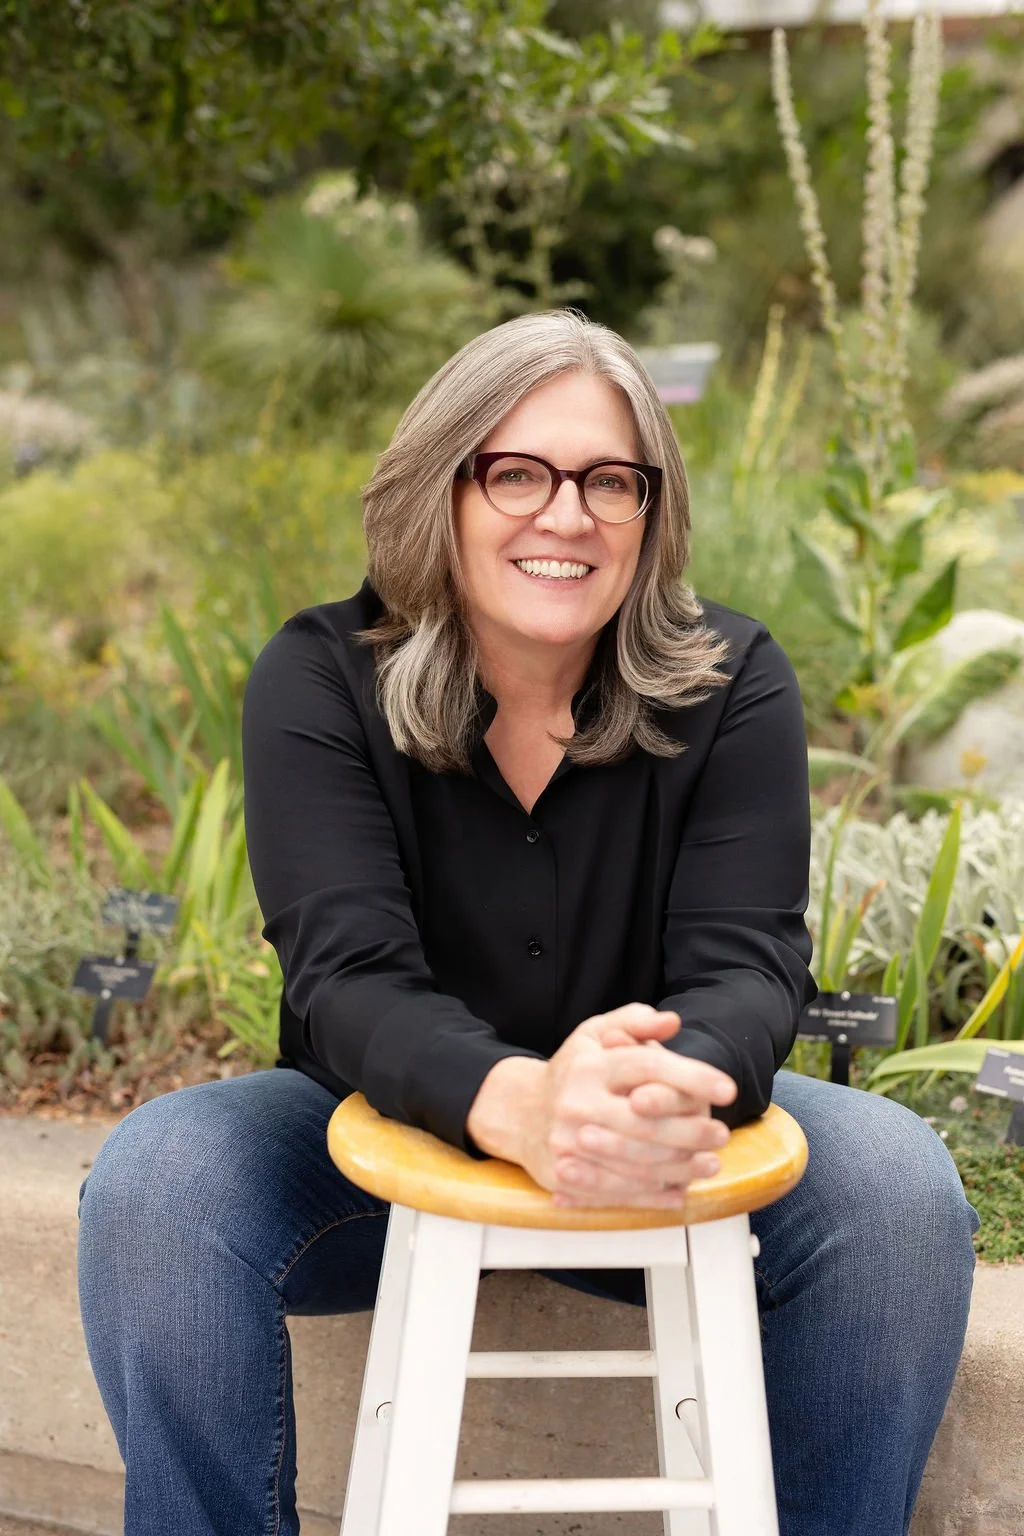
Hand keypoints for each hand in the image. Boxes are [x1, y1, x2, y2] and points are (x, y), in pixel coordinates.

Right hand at [466, 1003, 736, 1209]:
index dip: (691, 1077)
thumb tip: (671, 1022)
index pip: (646, 1067)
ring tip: (710, 1164)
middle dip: (691, 1131)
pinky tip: (678, 1190)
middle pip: (644, 1123)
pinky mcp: (564, 1176)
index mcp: (588, 1066)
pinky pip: (616, 1191)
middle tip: (721, 1134)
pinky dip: (651, 1195)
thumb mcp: (595, 1033)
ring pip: (633, 1164)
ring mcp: (567, 1144)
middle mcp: (575, 1104)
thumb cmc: (571, 1071)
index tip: (727, 1088)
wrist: (518, 1112)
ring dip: (679, 1168)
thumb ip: (633, 1021)